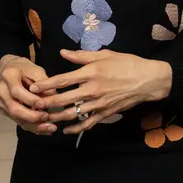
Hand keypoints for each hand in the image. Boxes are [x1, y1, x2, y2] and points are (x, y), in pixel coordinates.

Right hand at [0, 56, 56, 135]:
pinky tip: (45, 130)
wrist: (8, 69)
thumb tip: (54, 96)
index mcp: (8, 76)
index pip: (17, 91)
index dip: (30, 100)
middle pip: (14, 108)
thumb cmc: (24, 68)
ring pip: (16, 118)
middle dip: (32, 116)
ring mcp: (1, 102)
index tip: (44, 104)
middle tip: (48, 117)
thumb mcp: (35, 69)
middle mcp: (1, 90)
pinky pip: (18, 121)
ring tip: (51, 128)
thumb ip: (44, 82)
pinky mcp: (5, 110)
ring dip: (34, 126)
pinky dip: (32, 127)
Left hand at [30, 50, 172, 135]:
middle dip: (46, 103)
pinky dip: (76, 128)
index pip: (62, 80)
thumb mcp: (105, 55)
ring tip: (44, 118)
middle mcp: (92, 89)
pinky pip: (88, 123)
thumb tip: (63, 52)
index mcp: (91, 72)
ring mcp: (99, 103)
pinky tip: (66, 130)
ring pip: (73, 113)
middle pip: (63, 99)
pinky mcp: (106, 113)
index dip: (46, 84)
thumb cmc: (127, 63)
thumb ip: (82, 56)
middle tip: (33, 106)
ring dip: (57, 117)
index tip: (32, 87)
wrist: (149, 80)